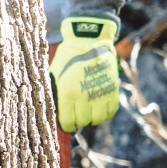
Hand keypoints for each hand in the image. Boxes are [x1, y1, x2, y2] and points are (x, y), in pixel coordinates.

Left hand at [50, 14, 120, 131]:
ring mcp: (100, 94)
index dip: (67, 126)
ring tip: (88, 112)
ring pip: (97, 119)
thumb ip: (54, 93)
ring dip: (92, 118)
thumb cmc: (67, 57)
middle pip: (83, 122)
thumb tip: (54, 110)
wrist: (88, 41)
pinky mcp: (112, 89)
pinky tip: (99, 108)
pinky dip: (105, 113)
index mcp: (68, 94)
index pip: (68, 122)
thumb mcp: (54, 75)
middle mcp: (84, 97)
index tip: (67, 124)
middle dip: (79, 121)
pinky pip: (111, 111)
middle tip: (77, 115)